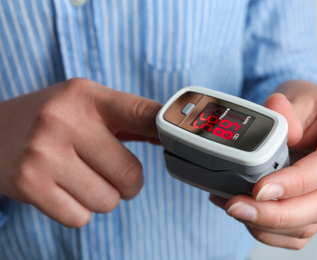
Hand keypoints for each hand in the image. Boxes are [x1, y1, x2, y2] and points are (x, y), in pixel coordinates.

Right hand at [0, 78, 161, 226]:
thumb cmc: (53, 120)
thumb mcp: (88, 106)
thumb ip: (130, 120)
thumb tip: (171, 137)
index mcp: (88, 96)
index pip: (143, 113)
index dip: (167, 130)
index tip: (180, 142)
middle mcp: (65, 120)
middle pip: (131, 174)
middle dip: (128, 183)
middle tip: (110, 173)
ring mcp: (44, 153)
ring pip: (108, 201)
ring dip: (102, 198)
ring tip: (81, 178)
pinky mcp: (28, 184)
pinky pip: (80, 217)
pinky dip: (79, 210)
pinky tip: (62, 190)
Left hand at [210, 80, 316, 248]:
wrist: (311, 119)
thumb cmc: (308, 107)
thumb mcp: (298, 96)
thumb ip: (287, 108)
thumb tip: (275, 114)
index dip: (296, 182)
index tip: (260, 189)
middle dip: (276, 214)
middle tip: (237, 206)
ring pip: (309, 224)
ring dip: (268, 224)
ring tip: (233, 208)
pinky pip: (299, 233)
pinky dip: (269, 231)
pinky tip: (244, 216)